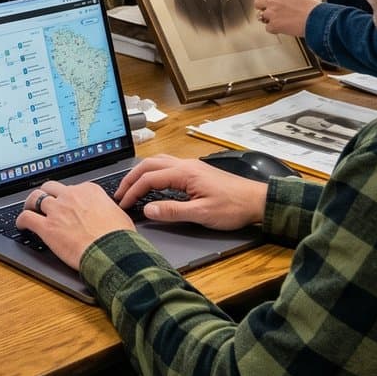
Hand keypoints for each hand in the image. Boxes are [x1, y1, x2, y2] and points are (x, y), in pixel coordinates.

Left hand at [13, 180, 133, 270]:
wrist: (112, 251)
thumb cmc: (118, 237)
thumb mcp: (118, 214)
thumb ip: (106, 208)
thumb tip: (106, 212)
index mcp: (89, 191)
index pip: (72, 187)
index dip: (67, 195)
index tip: (65, 201)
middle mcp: (71, 196)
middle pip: (50, 187)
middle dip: (46, 193)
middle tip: (44, 201)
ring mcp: (57, 210)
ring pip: (35, 198)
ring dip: (30, 203)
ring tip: (29, 209)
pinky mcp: (47, 226)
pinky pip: (26, 217)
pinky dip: (21, 220)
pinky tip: (21, 225)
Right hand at [113, 156, 268, 231]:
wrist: (257, 201)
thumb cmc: (233, 207)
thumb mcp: (202, 213)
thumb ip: (173, 211)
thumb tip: (147, 209)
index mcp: (184, 172)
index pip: (149, 178)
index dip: (132, 191)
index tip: (123, 204)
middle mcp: (185, 164)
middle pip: (149, 165)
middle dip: (131, 178)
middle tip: (120, 193)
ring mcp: (191, 165)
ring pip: (158, 162)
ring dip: (142, 173)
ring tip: (132, 186)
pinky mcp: (196, 171)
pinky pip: (167, 165)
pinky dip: (153, 172)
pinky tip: (154, 182)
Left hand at [255, 0, 318, 37]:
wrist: (317, 18)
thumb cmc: (311, 7)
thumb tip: (276, 1)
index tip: (267, 1)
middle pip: (257, 3)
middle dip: (263, 8)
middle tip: (272, 12)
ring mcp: (271, 12)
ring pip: (261, 17)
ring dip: (269, 19)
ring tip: (282, 20)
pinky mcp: (273, 25)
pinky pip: (268, 28)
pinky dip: (275, 29)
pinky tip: (285, 27)